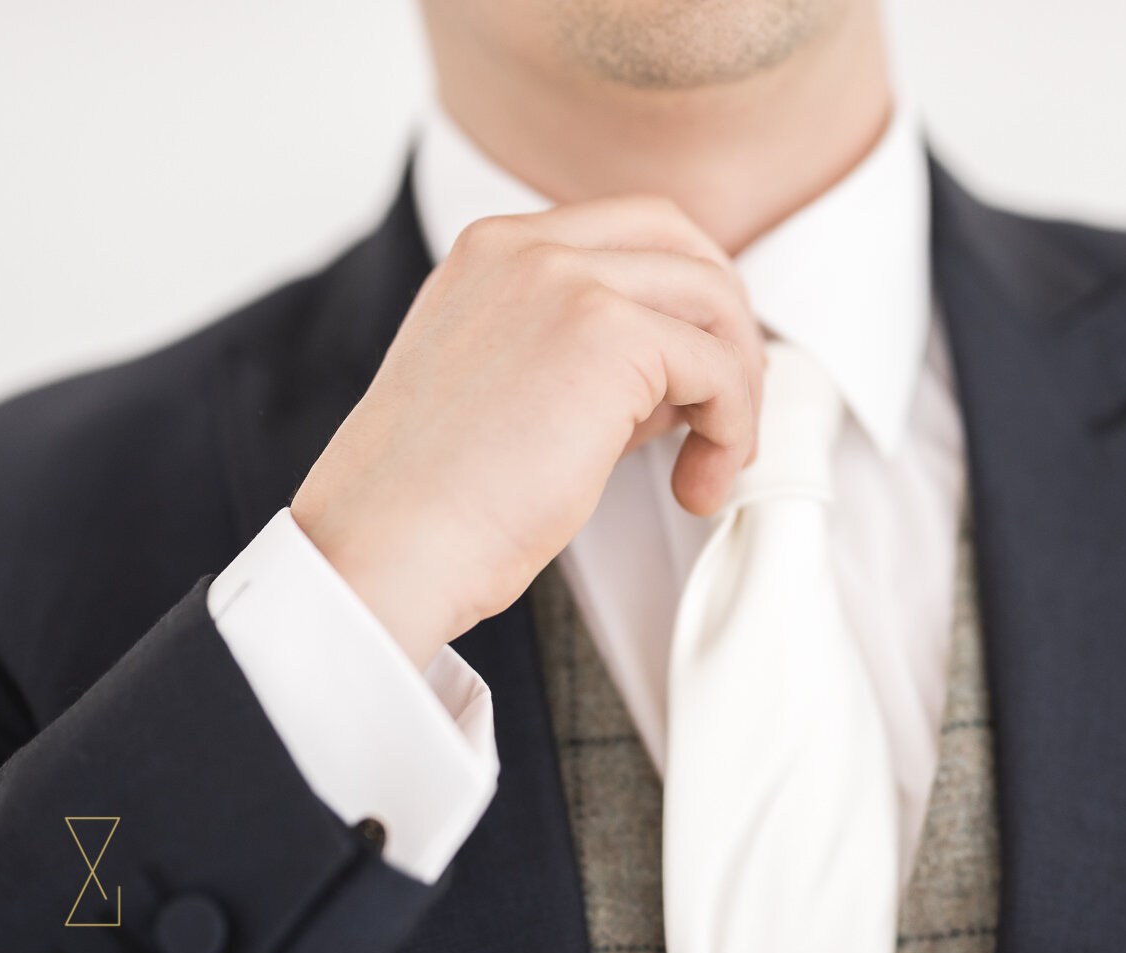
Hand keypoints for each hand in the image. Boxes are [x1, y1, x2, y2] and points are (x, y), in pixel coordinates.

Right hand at [291, 197, 762, 666]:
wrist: (388, 549)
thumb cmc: (435, 500)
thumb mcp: (511, 392)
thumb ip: (590, 359)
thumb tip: (681, 377)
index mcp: (492, 252)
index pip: (631, 229)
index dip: (685, 297)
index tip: (697, 371)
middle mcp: (526, 248)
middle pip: (685, 243)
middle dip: (727, 324)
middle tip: (728, 407)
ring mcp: (566, 280)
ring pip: (714, 302)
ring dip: (737, 389)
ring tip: (712, 463)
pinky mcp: (607, 333)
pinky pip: (718, 368)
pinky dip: (731, 428)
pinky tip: (696, 484)